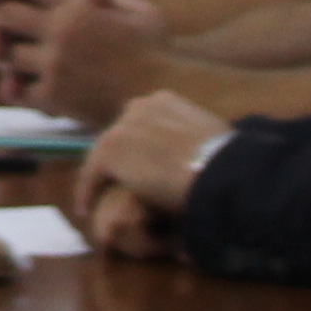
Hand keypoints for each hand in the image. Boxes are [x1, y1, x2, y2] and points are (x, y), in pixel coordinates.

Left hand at [0, 0, 175, 125]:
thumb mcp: (143, 13)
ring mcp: (53, 66)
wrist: (160, 96)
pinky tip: (14, 85)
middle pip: (6, 14)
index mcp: (79, 7)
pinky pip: (19, 90)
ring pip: (6, 54)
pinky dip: (16, 88)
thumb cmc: (157, 52)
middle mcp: (60, 33)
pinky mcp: (53, 96)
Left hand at [67, 86, 235, 257]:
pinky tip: (85, 209)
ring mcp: (124, 126)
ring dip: (103, 176)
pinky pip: (92, 174)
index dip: (139, 145)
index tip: (140, 165)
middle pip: (121, 135)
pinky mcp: (111, 150)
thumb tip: (201, 158)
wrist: (218, 170)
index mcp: (165, 101)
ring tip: (97, 198)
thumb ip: (194, 142)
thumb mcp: (210, 140)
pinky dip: (87, 191)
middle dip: (120, 157)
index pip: (141, 122)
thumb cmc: (225, 161)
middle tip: (119, 183)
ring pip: (104, 154)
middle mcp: (141, 107)